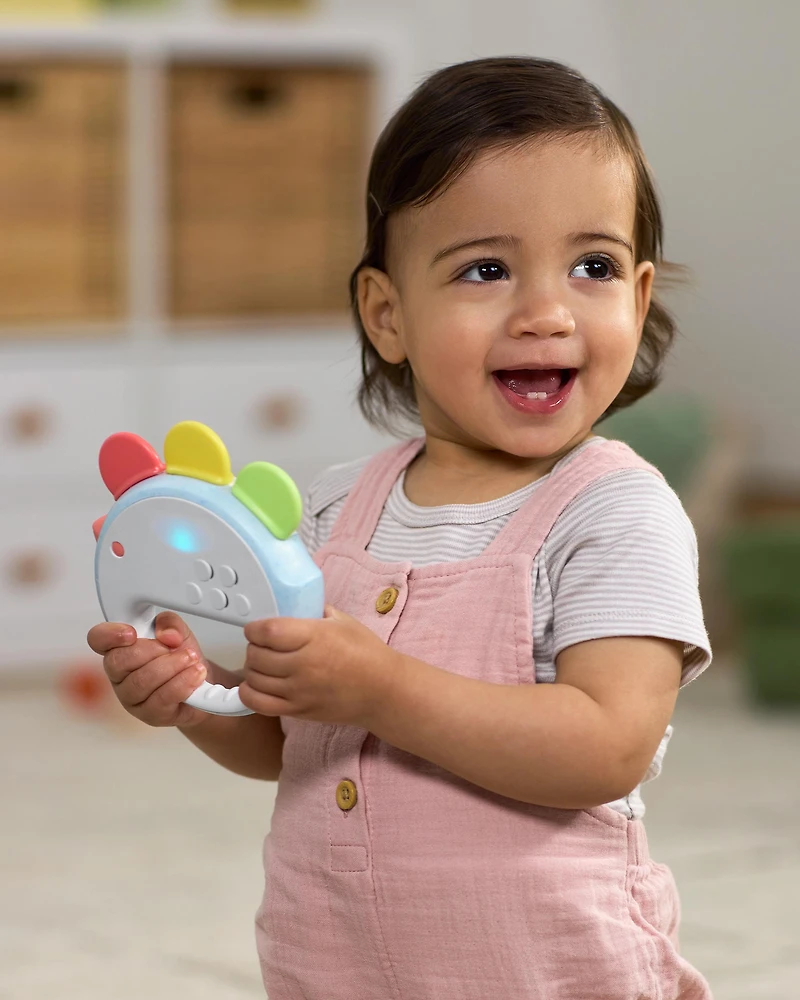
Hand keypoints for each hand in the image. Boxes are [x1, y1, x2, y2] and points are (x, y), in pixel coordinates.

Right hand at [86, 612, 210, 727]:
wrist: (201, 686)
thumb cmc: (180, 659)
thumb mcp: (179, 632)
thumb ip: (171, 624)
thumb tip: (167, 633)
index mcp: (119, 649)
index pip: (98, 639)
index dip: (109, 635)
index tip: (132, 633)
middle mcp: (120, 675)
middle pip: (119, 661)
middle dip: (153, 650)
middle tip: (176, 647)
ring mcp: (132, 698)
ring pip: (141, 681)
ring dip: (172, 666)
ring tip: (191, 660)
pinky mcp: (150, 715)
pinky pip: (161, 699)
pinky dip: (183, 683)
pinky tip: (195, 675)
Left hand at [240, 605, 397, 727]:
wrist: (383, 691)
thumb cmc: (367, 653)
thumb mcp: (344, 621)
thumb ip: (316, 612)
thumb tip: (296, 606)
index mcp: (315, 637)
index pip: (267, 631)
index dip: (254, 628)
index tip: (255, 628)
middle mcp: (304, 665)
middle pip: (256, 655)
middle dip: (253, 648)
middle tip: (261, 645)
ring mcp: (299, 691)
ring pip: (255, 679)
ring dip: (252, 669)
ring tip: (262, 664)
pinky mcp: (299, 711)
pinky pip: (259, 704)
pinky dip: (249, 693)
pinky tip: (255, 685)